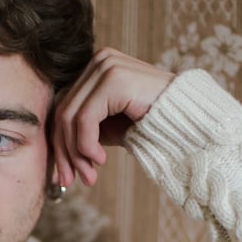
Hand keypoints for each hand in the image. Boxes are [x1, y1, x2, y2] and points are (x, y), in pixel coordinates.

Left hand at [52, 48, 173, 187]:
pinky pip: (86, 118)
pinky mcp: (114, 78)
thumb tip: (54, 152)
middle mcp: (99, 61)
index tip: (62, 176)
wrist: (187, 122)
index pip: (63, 107)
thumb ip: (81, 131)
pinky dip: (87, 144)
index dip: (58, 144)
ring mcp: (106, 66)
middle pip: (63, 112)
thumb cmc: (149, 126)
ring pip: (70, 117)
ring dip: (76, 154)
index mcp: (94, 68)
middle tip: (70, 181)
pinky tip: (100, 160)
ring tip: (89, 176)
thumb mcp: (108, 128)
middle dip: (65, 153)